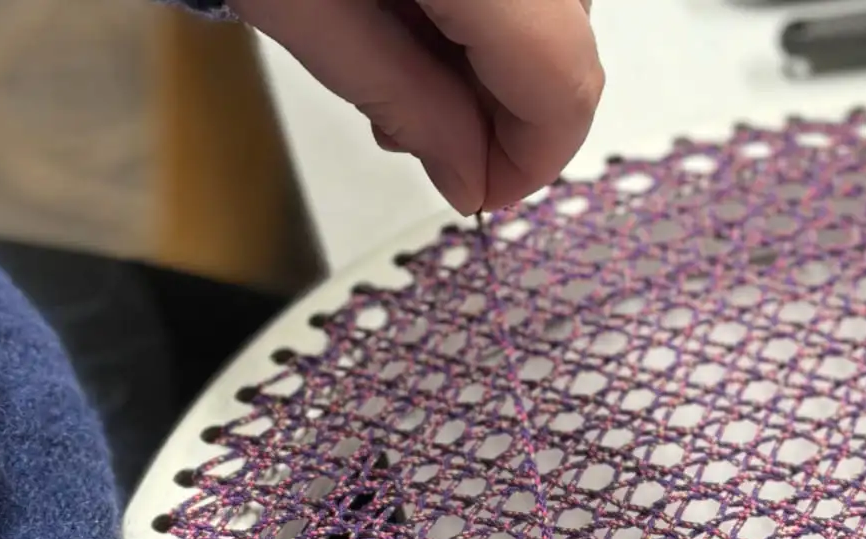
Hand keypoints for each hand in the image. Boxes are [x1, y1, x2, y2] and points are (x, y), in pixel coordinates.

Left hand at [235, 0, 602, 213]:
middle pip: (567, 39)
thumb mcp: (298, 4)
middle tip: (422, 131)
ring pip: (556, 3)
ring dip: (495, 52)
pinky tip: (418, 5)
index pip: (562, 79)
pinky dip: (486, 4)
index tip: (486, 191)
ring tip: (403, 54)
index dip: (532, 158)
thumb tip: (469, 174)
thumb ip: (401, 97)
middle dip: (502, 105)